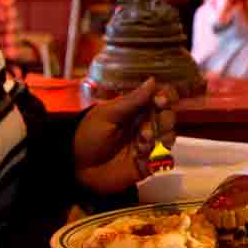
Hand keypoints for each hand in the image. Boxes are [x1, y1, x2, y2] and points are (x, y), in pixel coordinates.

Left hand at [75, 78, 178, 192]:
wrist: (77, 167)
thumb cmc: (87, 136)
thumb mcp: (107, 115)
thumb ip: (132, 100)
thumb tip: (153, 80)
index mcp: (135, 110)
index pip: (160, 98)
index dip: (166, 97)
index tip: (160, 101)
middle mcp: (144, 125)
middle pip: (169, 116)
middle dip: (164, 120)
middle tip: (146, 129)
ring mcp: (148, 145)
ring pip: (170, 136)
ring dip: (160, 138)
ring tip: (141, 144)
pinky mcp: (148, 164)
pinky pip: (165, 158)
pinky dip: (158, 156)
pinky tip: (142, 157)